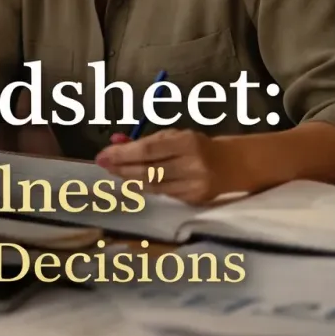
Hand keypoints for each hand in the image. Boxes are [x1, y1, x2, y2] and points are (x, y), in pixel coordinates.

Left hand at [96, 129, 243, 204]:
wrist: (232, 164)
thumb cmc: (197, 146)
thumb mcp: (173, 136)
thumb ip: (145, 141)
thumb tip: (115, 141)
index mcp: (187, 143)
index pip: (148, 151)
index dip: (123, 154)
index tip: (103, 155)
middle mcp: (192, 166)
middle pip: (148, 171)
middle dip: (121, 168)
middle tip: (102, 164)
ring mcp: (194, 185)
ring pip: (153, 186)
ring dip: (129, 179)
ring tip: (114, 172)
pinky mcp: (194, 199)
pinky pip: (163, 193)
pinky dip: (145, 187)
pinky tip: (133, 181)